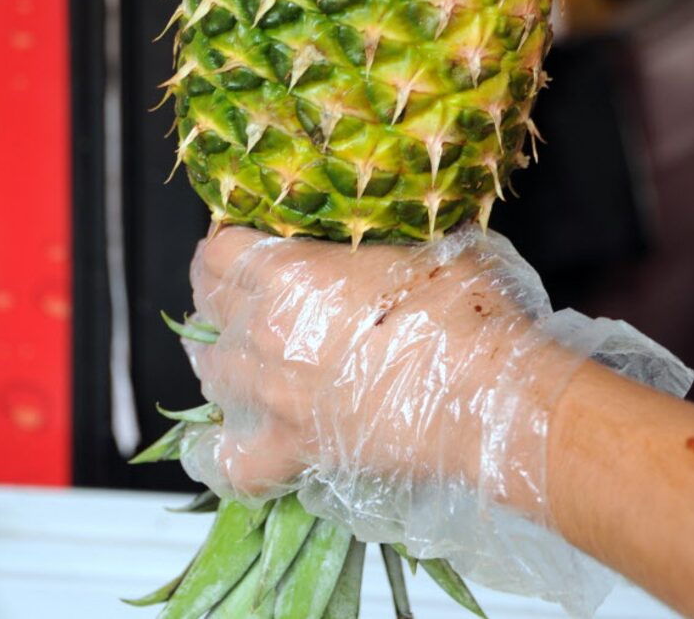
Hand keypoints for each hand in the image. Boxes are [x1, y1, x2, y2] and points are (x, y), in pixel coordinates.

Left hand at [180, 224, 693, 607]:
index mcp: (288, 273)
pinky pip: (227, 460)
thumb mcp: (430, 244)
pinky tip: (217, 441)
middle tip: (243, 286)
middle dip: (218, 291)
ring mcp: (270, 398)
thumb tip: (397, 232)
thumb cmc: (464, 311)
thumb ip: (390, 238)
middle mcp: (264, 334)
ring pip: (209, 373)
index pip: (219, 249)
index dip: (228, 238)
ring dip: (218, 355)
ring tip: (238, 348)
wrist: (487, 394)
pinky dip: (216, 451)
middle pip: (206, 306)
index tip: (246, 236)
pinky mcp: (291, 451)